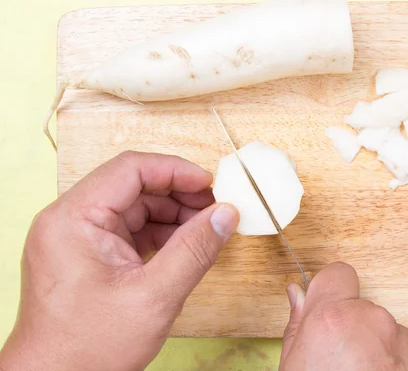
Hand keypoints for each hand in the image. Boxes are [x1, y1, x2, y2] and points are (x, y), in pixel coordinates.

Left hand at [0, 151, 239, 370]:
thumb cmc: (89, 348)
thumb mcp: (154, 296)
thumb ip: (195, 250)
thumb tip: (226, 215)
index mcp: (74, 219)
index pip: (130, 169)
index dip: (176, 171)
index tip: (210, 184)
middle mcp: (70, 220)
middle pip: (134, 186)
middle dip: (178, 195)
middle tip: (215, 209)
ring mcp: (78, 237)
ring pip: (134, 207)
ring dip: (173, 215)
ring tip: (206, 230)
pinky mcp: (88, 254)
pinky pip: (129, 230)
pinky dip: (160, 234)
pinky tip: (186, 245)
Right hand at [280, 262, 407, 370]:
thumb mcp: (293, 368)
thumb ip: (297, 325)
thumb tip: (296, 294)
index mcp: (333, 318)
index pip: (338, 274)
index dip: (331, 291)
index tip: (327, 308)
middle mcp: (373, 321)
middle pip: (361, 309)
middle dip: (352, 330)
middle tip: (340, 365)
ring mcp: (404, 341)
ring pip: (385, 333)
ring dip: (377, 351)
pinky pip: (407, 352)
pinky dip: (398, 368)